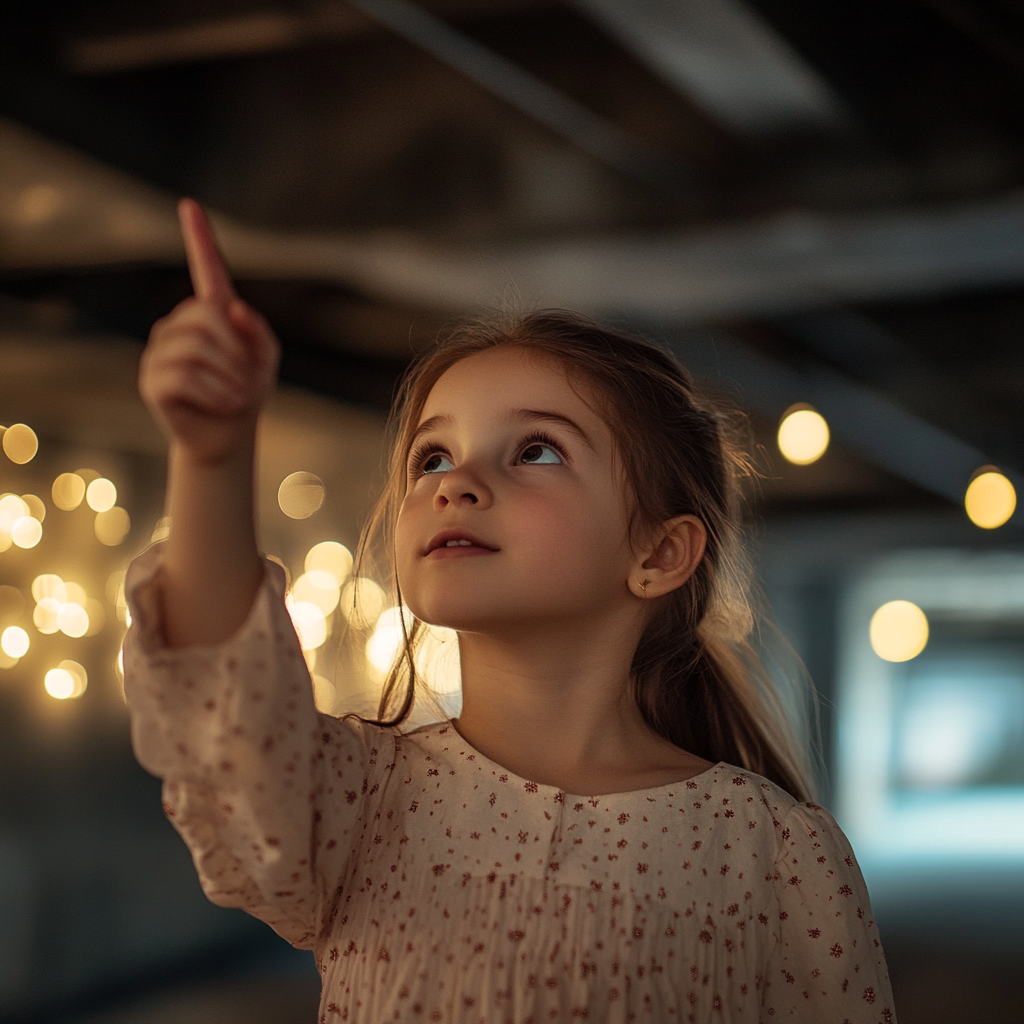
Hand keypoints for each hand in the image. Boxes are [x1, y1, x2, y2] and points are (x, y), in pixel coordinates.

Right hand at [139, 199, 279, 463]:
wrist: (229, 436)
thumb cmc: (247, 394)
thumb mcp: (266, 361)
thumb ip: (257, 331)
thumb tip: (232, 308)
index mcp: (210, 315)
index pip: (206, 270)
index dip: (199, 238)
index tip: (190, 205)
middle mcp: (178, 326)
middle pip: (206, 316)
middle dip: (237, 351)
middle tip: (249, 382)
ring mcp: (161, 352)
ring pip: (196, 347)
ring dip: (230, 376)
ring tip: (238, 396)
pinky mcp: (153, 381)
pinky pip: (183, 376)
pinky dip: (214, 393)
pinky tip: (223, 404)